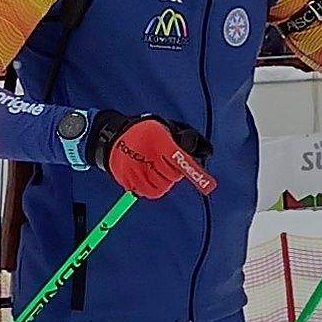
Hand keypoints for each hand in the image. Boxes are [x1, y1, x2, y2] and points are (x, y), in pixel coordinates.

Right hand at [82, 112, 214, 198]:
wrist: (113, 137)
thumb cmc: (145, 133)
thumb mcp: (166, 129)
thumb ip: (186, 139)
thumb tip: (206, 152)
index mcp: (158, 139)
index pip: (178, 157)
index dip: (191, 169)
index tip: (208, 184)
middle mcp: (147, 155)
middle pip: (172, 174)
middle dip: (175, 171)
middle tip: (167, 163)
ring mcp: (137, 169)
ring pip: (163, 185)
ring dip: (165, 180)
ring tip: (157, 169)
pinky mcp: (129, 180)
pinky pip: (150, 192)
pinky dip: (155, 187)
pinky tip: (151, 177)